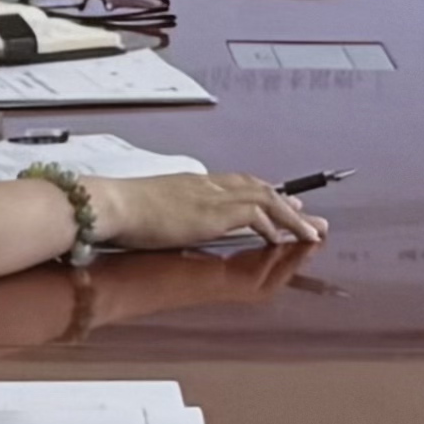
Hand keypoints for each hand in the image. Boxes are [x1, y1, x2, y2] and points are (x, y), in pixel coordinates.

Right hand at [91, 171, 326, 254]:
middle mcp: (207, 185)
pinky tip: (281, 239)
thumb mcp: (149, 209)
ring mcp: (212, 197)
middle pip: (259, 188)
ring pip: (266, 200)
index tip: (284, 203)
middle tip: (312, 220)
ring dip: (291, 218)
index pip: (238, 184)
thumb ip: (168, 213)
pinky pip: (256, 215)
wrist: (111, 205)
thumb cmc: (119, 211)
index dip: (263, 194)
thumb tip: (169, 222)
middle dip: (288, 205)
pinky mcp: (214, 213)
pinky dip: (272, 226)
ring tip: (311, 234)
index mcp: (192, 184)